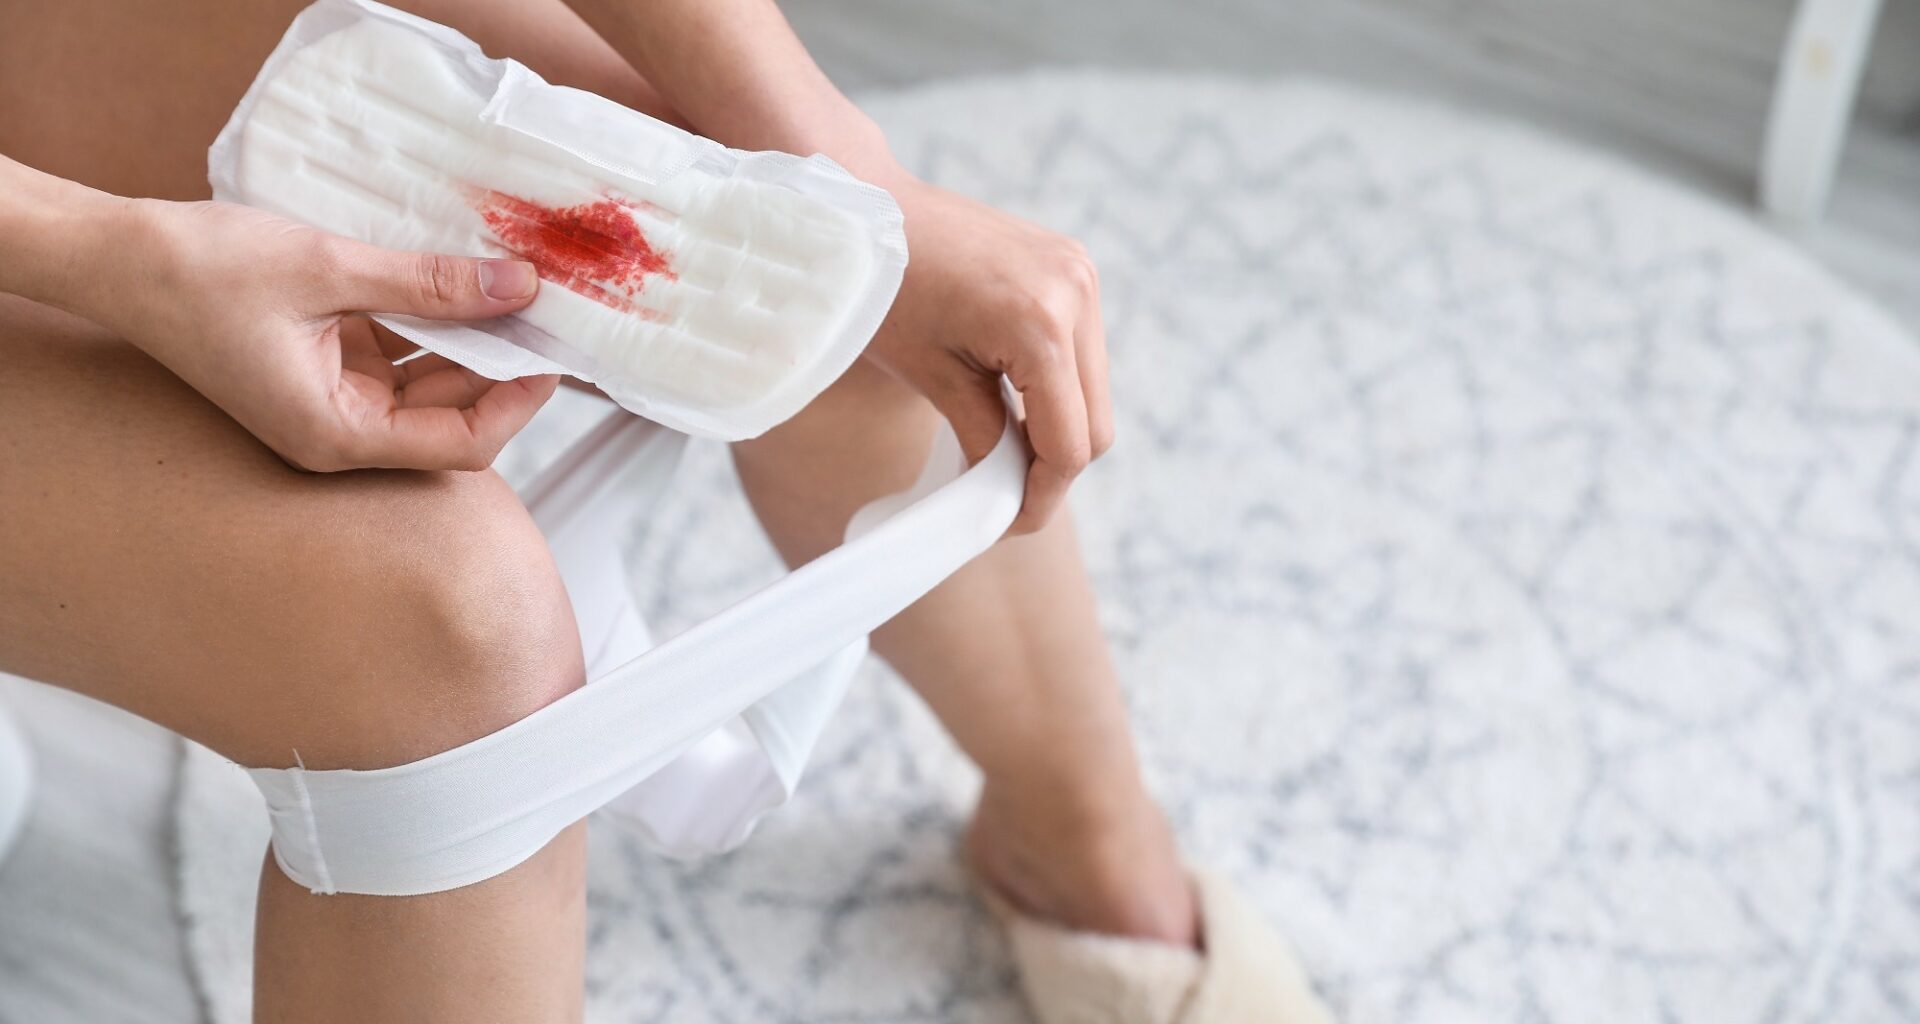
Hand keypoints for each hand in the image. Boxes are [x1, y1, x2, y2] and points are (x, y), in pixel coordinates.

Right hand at [93, 199, 554, 471]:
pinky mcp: (326, 365)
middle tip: (545, 308)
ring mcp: (332, 399)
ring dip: (470, 339)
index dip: (518, 403)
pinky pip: (399, 353)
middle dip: (501, 364)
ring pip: (430, 381)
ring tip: (512, 287)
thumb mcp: (332, 269)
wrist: (119, 256)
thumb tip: (518, 287)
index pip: (461, 444)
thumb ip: (432, 284)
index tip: (552, 353)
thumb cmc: (202, 272)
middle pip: (452, 414)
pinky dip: (431, 322)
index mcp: (336, 434)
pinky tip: (461, 281)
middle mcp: (339, 431)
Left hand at [865, 175, 1112, 533]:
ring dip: (1058, 429)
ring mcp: (1080, 275)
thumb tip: (1007, 492)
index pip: (1068, 444)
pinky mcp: (1073, 267)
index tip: (1009, 524)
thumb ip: (984, 437)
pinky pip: (1083, 353)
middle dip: (1053, 469)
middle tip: (1004, 497)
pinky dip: (1056, 388)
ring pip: (1095, 393)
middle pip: (1096, 425)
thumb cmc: (884, 290)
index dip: (1041, 497)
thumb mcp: (932, 378)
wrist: (871, 209)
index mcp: (1041, 324)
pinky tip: (1013, 401)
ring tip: (1003, 449)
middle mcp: (1075, 293)